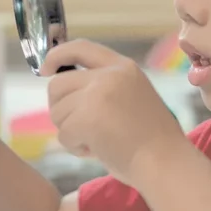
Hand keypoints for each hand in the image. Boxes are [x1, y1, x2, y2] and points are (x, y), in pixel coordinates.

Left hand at [40, 39, 189, 186]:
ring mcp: (98, 95)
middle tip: (79, 127)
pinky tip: (98, 151)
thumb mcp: (132, 96)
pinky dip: (75, 148)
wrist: (166, 163)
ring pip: (57, 112)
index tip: (45, 69)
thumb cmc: (150, 139)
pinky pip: (63, 134)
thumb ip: (103, 86)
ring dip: (71, 132)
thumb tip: (61, 89)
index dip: (56, 56)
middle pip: (58, 84)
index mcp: (123, 66)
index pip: (80, 47)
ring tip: (98, 141)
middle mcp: (109, 75)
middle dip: (60, 109)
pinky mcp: (87, 119)